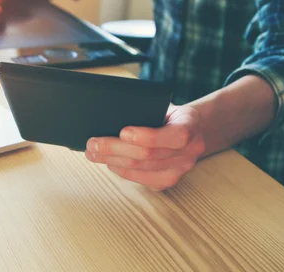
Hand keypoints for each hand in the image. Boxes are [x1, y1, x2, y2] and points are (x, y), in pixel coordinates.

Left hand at [85, 105, 205, 190]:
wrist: (187, 128)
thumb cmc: (167, 113)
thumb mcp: (161, 104)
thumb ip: (145, 109)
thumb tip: (110, 114)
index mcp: (190, 123)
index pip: (175, 135)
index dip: (147, 136)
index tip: (122, 132)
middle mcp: (191, 148)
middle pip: (150, 154)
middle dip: (115, 149)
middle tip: (93, 143)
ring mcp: (181, 168)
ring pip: (142, 168)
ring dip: (113, 161)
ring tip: (93, 153)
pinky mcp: (169, 180)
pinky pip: (142, 179)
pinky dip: (122, 171)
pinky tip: (109, 163)